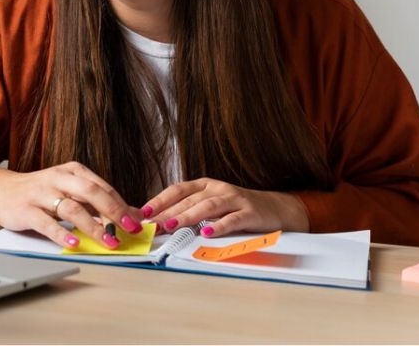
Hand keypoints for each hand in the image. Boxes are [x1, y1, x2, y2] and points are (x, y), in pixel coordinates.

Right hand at [0, 161, 144, 249]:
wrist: (1, 191)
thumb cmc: (40, 192)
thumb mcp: (68, 190)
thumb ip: (93, 201)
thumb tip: (127, 216)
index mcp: (72, 171)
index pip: (103, 187)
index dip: (122, 204)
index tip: (137, 221)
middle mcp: (58, 179)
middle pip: (91, 192)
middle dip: (114, 212)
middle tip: (130, 229)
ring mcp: (41, 194)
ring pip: (72, 208)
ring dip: (93, 226)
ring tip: (108, 241)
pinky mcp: (26, 210)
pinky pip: (47, 223)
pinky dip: (62, 234)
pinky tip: (74, 243)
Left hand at [141, 178, 308, 236]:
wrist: (275, 208)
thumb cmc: (236, 209)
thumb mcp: (211, 205)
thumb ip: (189, 211)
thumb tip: (159, 223)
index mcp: (204, 185)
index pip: (177, 190)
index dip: (160, 200)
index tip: (144, 213)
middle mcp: (217, 188)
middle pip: (189, 200)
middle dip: (168, 212)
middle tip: (153, 225)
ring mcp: (234, 199)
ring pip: (208, 207)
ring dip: (188, 216)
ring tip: (173, 225)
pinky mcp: (250, 212)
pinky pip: (232, 219)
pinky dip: (219, 226)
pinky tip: (207, 233)